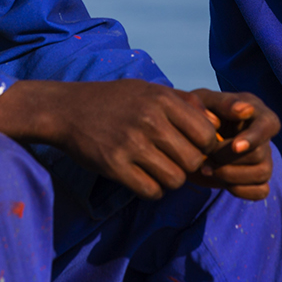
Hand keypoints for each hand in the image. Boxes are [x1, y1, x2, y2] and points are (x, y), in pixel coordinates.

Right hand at [0, 79, 224, 199]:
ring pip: (175, 180)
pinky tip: (142, 177)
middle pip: (194, 161)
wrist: (66, 109)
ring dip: (169, 180)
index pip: (207, 135)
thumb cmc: (112, 100)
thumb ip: (181, 103)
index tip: (193, 149)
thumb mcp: (147, 90)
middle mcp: (150, 121)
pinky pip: (151, 191)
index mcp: (162, 100)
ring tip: (156, 169)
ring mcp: (132, 144)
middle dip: (188, 167)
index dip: (205, 148)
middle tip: (174, 162)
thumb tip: (215, 124)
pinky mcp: (115, 166)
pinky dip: (151, 190)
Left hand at [185, 89, 280, 200]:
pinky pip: (261, 191)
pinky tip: (220, 181)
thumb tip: (244, 110)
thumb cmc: (199, 112)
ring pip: (263, 173)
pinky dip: (241, 190)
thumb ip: (224, 103)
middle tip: (205, 155)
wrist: (188, 136)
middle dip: (228, 159)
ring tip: (207, 169)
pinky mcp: (257, 177)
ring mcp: (263, 158)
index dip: (254, 138)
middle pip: (260, 154)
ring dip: (232, 176)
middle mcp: (264, 135)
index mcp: (256, 112)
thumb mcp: (206, 101)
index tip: (234, 146)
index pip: (268, 125)